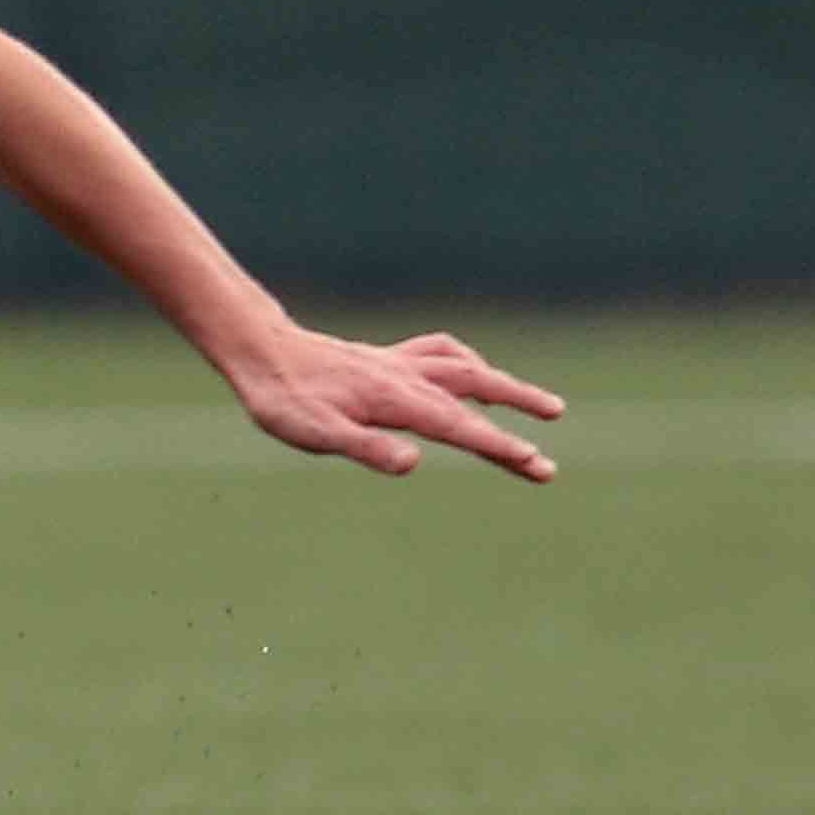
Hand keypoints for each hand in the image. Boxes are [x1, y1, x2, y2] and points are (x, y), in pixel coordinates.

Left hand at [223, 325, 562, 481]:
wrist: (258, 352)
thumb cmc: (283, 399)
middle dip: (520, 410)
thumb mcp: (315, 432)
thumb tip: (413, 462)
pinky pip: (441, 353)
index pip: (459, 426)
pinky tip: (477, 373)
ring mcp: (399, 364)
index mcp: (394, 399)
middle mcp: (405, 376)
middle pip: (477, 389)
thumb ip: (365, 447)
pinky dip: (468, 362)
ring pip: (466, 368)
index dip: (499, 445)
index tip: (535, 462)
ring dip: (506, 385)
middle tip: (556, 437)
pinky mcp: (387, 359)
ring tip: (546, 406)